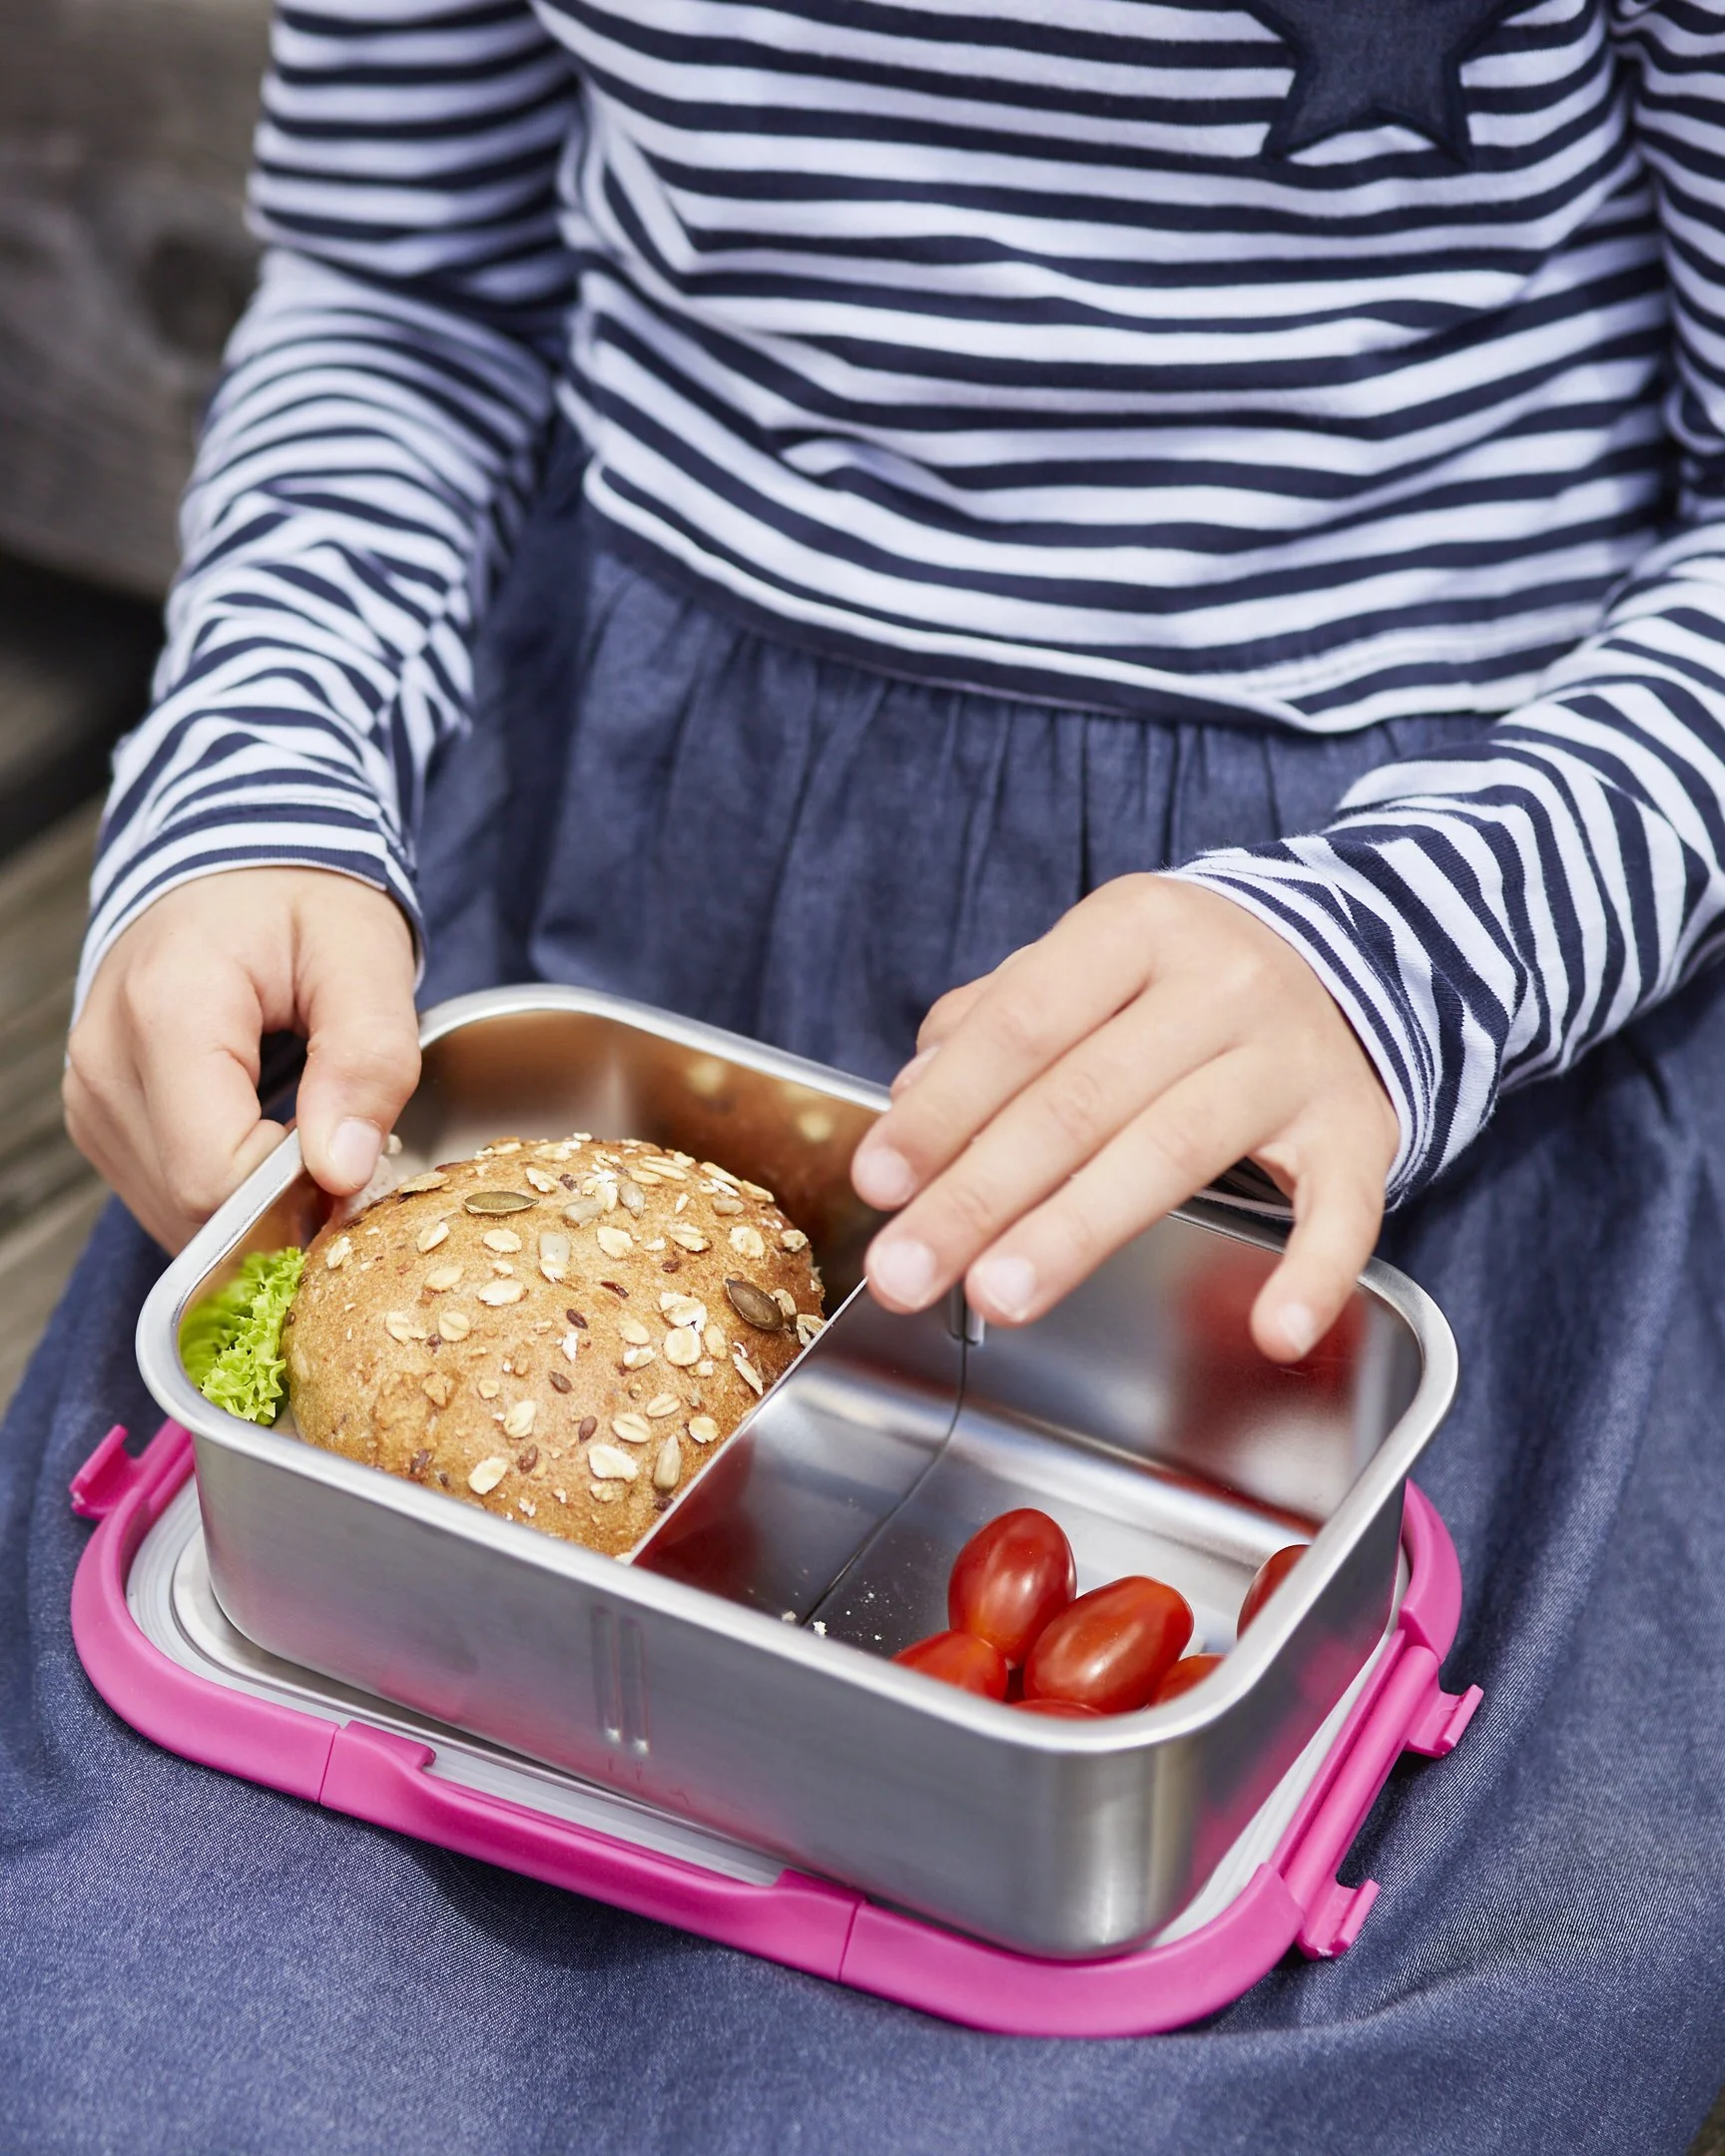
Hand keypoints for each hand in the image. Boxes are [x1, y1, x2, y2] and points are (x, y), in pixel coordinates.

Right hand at [65, 868, 420, 1252]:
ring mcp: (92, 1099)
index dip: (298, 1194)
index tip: (359, 1156)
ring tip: (307, 1133)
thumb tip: (342, 1171)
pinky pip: (166, 1199)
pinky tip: (269, 1142)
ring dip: (256, 1205)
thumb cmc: (303, 903)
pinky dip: (227, 1195)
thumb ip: (367, 1058)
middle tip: (346, 1149)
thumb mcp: (364, 956)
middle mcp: (106, 1063)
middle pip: (192, 1207)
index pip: (215, 1176)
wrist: (235, 873)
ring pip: (176, 1218)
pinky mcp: (100, 1121)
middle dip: (282, 1206)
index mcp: (166, 1011)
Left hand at [850, 876, 1398, 1361]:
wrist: (1346, 960)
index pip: (1023, 1023)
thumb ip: (995, 1023)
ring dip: (1078, 1231)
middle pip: (1081, 1099)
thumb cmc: (1176, 982)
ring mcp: (1293, 1057)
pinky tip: (1274, 1332)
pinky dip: (1313, 1271)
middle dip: (979, 1193)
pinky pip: (1344, 1207)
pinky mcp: (1359, 1127)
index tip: (879, 1182)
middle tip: (908, 1271)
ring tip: (999, 1297)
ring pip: (1175, 1150)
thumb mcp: (1086, 966)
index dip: (944, 1107)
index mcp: (1137, 927)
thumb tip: (910, 1096)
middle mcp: (1221, 983)